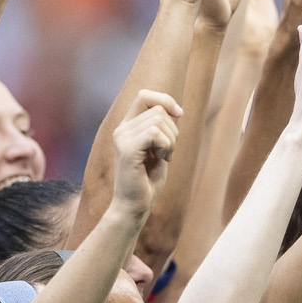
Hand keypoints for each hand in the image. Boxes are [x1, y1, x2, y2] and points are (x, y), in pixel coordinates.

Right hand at [111, 91, 182, 214]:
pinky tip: (162, 159)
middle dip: (173, 130)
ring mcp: (122, 138)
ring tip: (163, 157)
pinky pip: (156, 133)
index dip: (165, 99)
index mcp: (127, 127)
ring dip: (171, 141)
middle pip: (158, 108)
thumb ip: (161, 128)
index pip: (144, 95)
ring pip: (159, 120)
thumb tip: (175, 109)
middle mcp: (121, 129)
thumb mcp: (158, 149)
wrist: (134, 207)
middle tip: (168, 152)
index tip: (179, 114)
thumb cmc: (147, 181)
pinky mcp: (127, 149)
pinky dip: (167, 146)